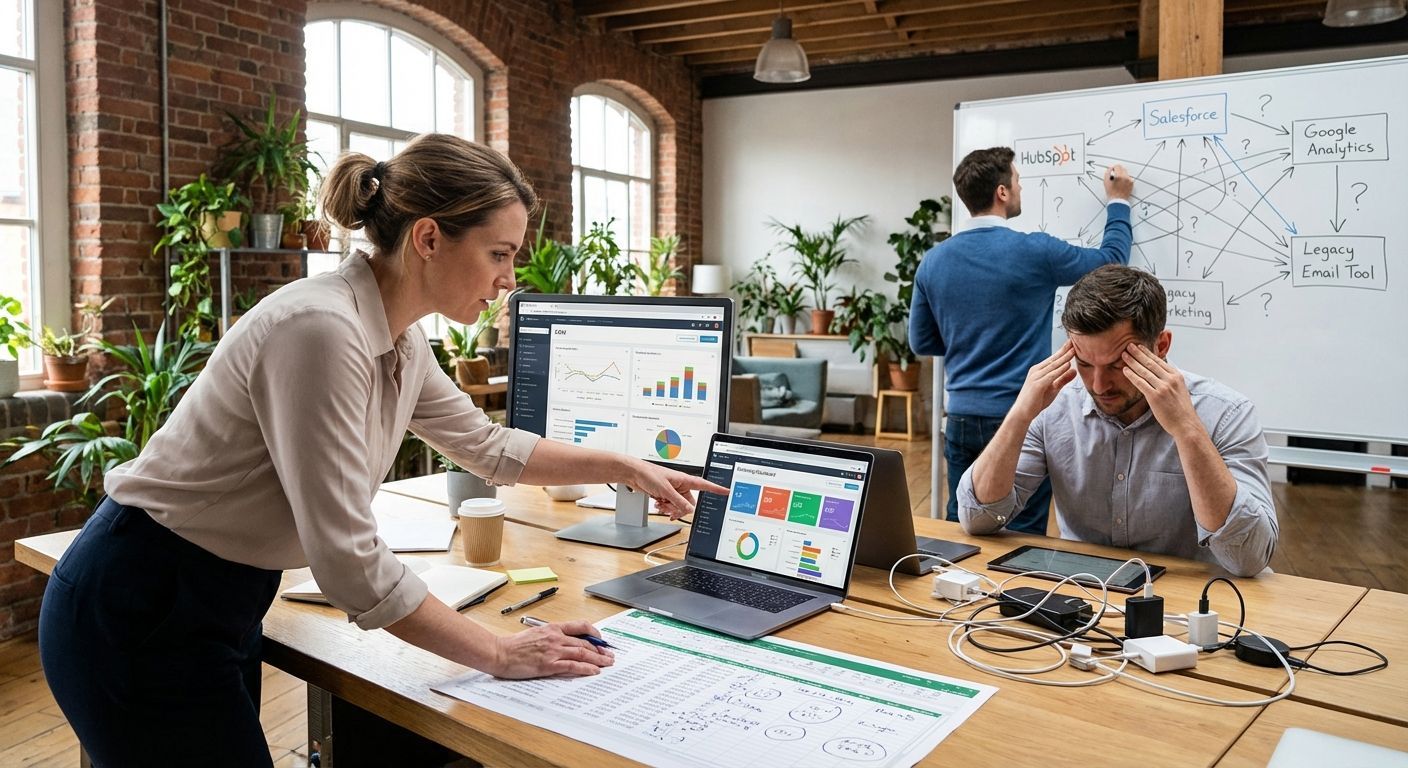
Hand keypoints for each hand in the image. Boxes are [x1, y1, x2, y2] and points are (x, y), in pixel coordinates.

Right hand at [489, 620, 613, 678]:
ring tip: (607, 664)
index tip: (601, 639)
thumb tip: (564, 643)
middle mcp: (555, 637)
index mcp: (552, 628)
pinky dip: (585, 668)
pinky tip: (594, 671)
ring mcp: (553, 650)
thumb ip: (550, 637)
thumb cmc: (514, 645)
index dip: (594, 632)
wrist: (500, 652)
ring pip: (582, 653)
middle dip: (600, 649)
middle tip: (610, 655)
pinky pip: (572, 666)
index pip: (579, 626)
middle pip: (584, 642)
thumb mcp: (535, 634)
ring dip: (598, 659)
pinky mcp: (548, 664)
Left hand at [628, 460, 729, 520]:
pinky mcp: (665, 495)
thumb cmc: (649, 474)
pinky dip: (665, 507)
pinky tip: (658, 503)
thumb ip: (678, 501)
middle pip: (689, 503)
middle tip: (670, 507)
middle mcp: (681, 485)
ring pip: (679, 507)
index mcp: (685, 480)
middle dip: (680, 508)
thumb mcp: (666, 491)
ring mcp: (673, 491)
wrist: (634, 474)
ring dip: (670, 508)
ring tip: (661, 503)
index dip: (716, 489)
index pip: (705, 485)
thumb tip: (689, 510)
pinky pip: (671, 506)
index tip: (727, 491)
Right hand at [1011, 340, 1076, 422]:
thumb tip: (1074, 370)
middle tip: (1074, 341)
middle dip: (1064, 350)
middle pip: (1053, 359)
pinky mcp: (1037, 384)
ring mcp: (1036, 377)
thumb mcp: (1053, 389)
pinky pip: (1051, 375)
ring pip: (1053, 365)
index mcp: (1039, 370)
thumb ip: (1063, 379)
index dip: (1063, 351)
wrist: (1023, 412)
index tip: (1072, 343)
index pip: (1053, 358)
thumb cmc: (1036, 401)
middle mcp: (1036, 371)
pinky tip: (1068, 364)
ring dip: (1064, 358)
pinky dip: (1060, 370)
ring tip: (1074, 350)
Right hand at [1103, 163, 1133, 198]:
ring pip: (1125, 173)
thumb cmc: (1111, 193)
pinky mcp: (1132, 183)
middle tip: (1114, 177)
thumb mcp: (1106, 182)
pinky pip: (1128, 178)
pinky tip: (1121, 185)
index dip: (1114, 168)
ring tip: (1118, 182)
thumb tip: (1110, 168)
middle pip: (1122, 169)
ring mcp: (1130, 180)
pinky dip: (1125, 180)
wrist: (1118, 200)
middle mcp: (1126, 177)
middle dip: (1118, 171)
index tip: (1112, 171)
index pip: (1118, 166)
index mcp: (1119, 176)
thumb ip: (1108, 173)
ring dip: (1122, 175)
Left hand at [1120, 344, 1198, 436]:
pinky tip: (1125, 370)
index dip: (1148, 353)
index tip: (1139, 347)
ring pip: (1144, 371)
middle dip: (1138, 353)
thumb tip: (1160, 373)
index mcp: (1177, 376)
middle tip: (1128, 345)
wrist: (1185, 424)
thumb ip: (1170, 380)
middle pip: (1151, 363)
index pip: (1159, 361)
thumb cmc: (1181, 409)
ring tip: (1124, 355)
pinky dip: (1132, 375)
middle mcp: (1170, 379)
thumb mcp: (1179, 389)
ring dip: (1132, 362)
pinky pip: (1140, 383)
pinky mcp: (1155, 396)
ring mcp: (1163, 387)